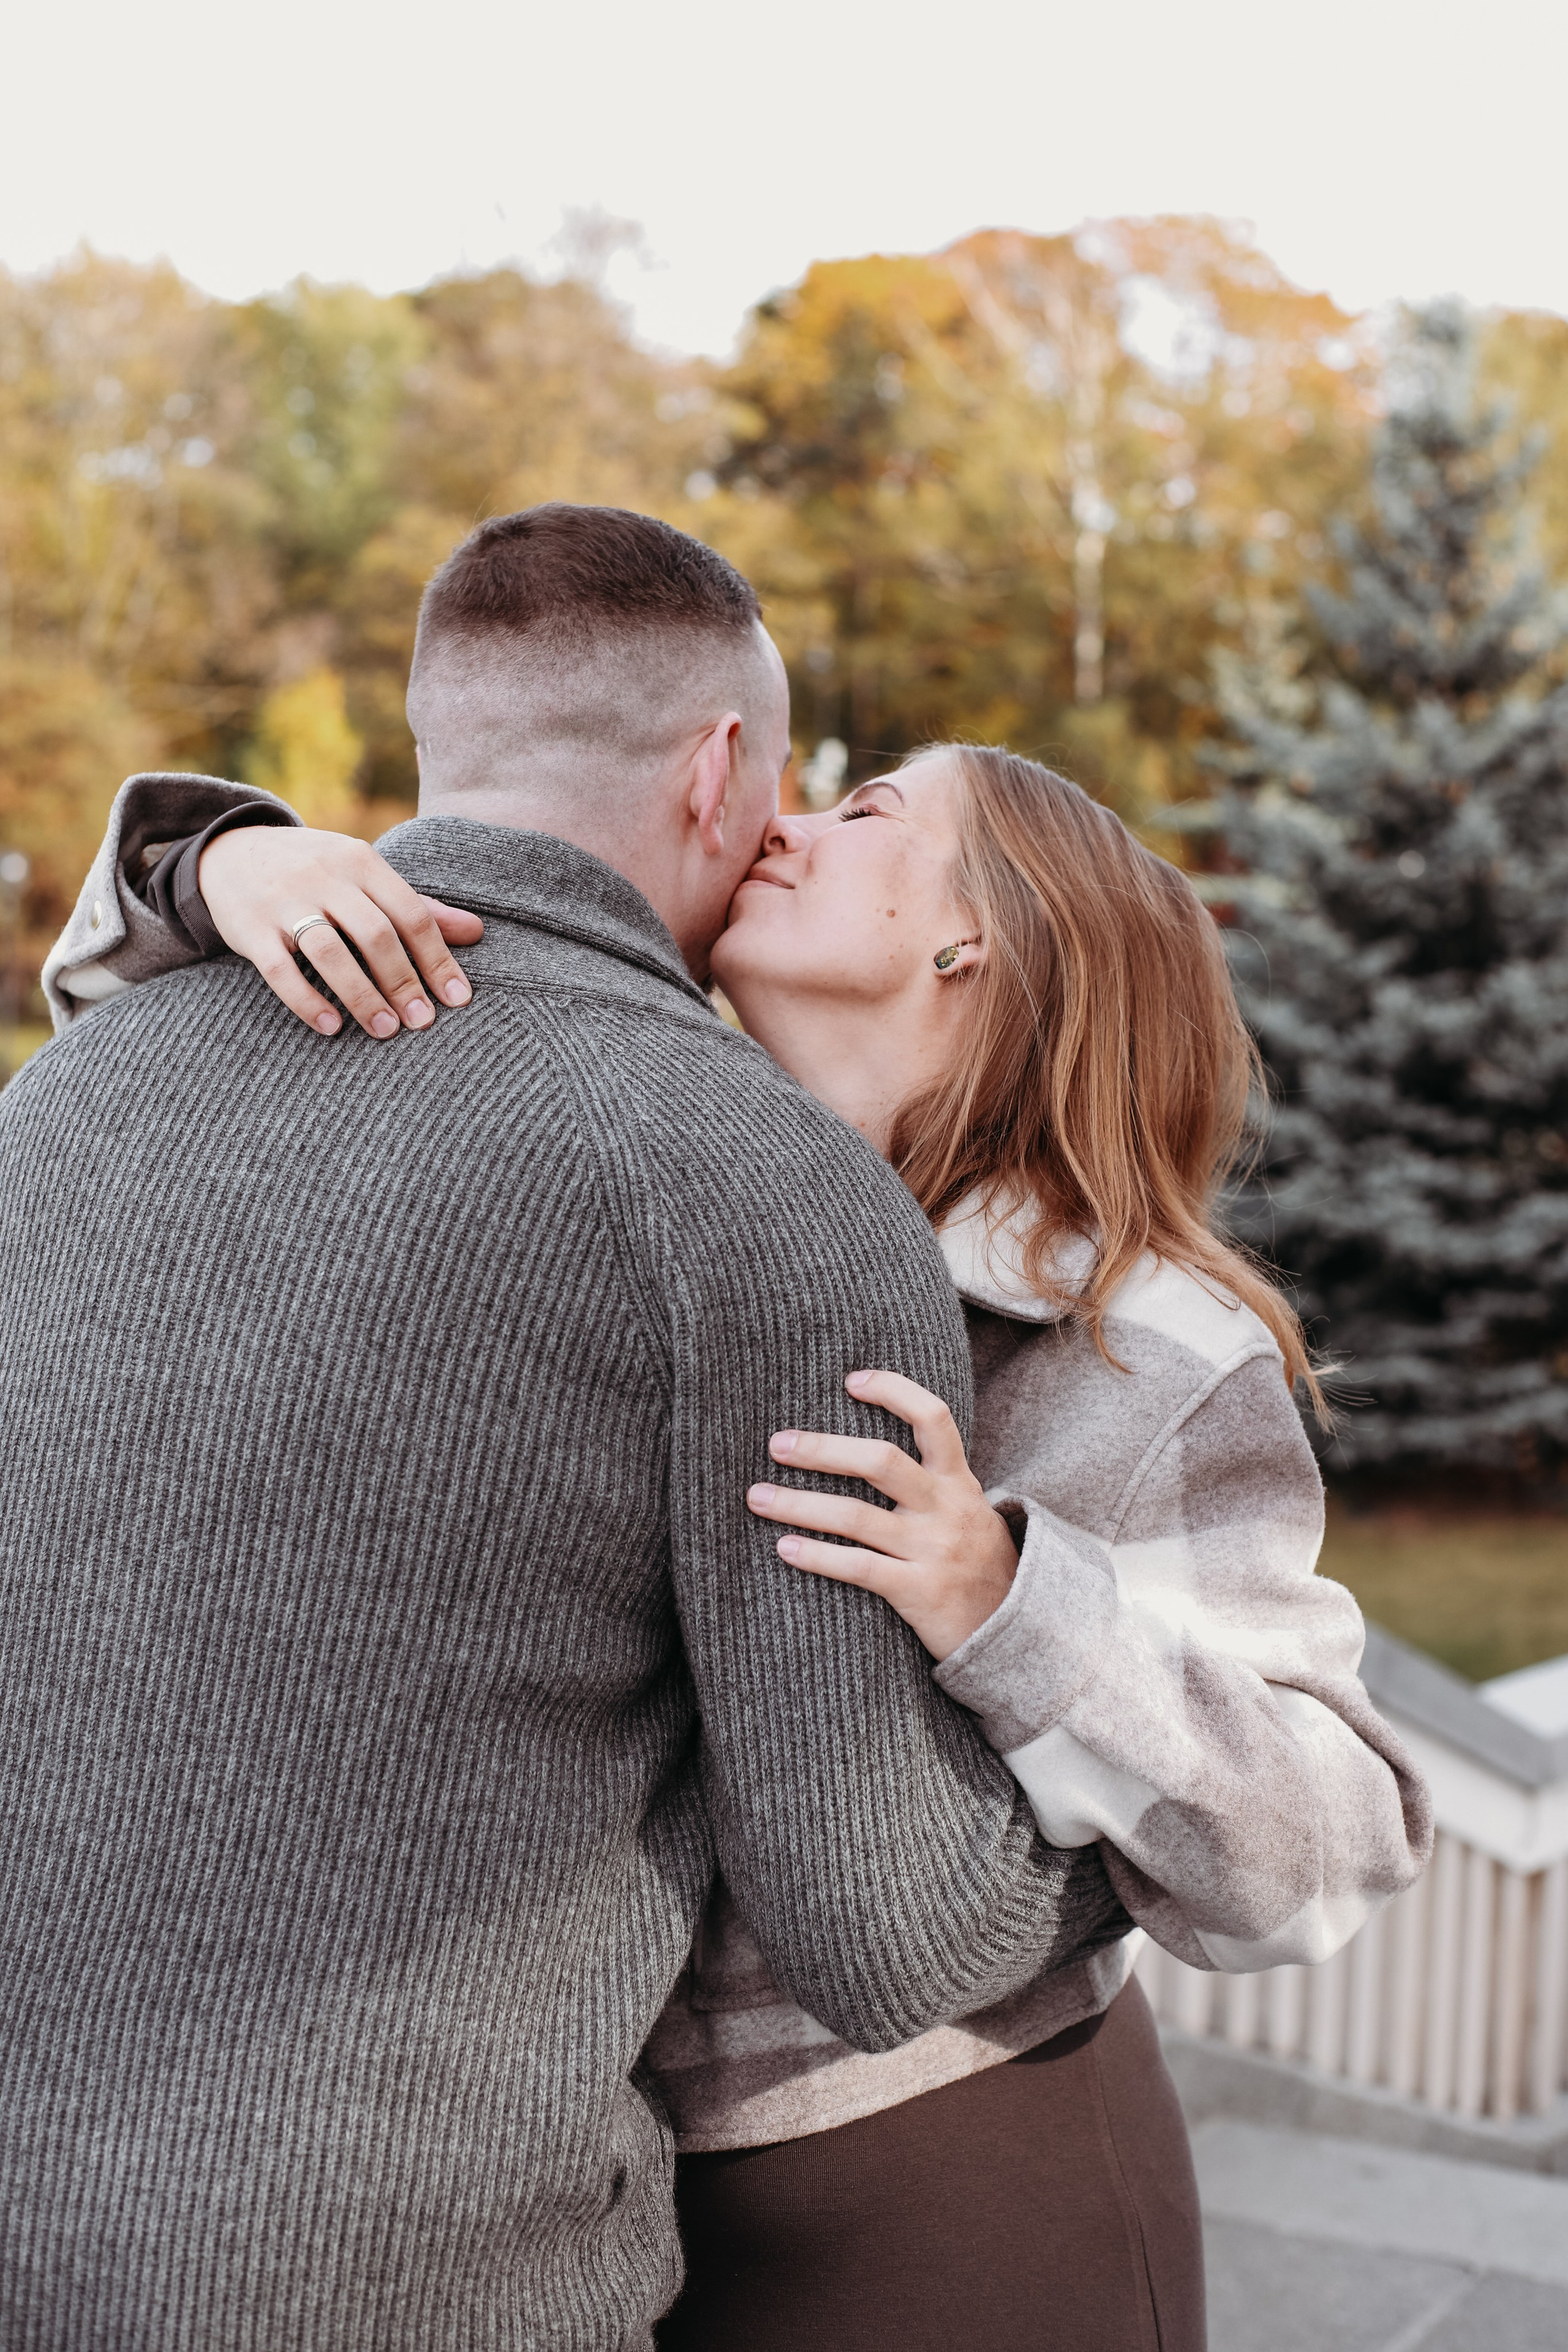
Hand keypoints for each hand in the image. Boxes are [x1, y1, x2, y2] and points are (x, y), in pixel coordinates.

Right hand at [199, 827, 483, 1037]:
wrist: (228, 853)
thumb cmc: (314, 873)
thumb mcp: (362, 876)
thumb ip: (416, 906)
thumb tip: (477, 932)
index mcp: (361, 861)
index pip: (410, 913)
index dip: (437, 959)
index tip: (457, 1000)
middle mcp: (324, 876)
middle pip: (375, 934)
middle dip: (404, 982)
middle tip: (423, 1023)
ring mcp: (284, 901)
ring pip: (330, 952)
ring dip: (362, 996)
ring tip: (386, 1030)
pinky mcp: (250, 928)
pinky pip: (281, 969)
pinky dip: (307, 1001)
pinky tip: (331, 1027)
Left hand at [746, 1368, 1018, 1661]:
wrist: (1014, 1628)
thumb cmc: (975, 1559)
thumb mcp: (966, 1508)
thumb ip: (930, 1478)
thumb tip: (862, 1444)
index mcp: (958, 1481)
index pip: (933, 1418)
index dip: (894, 1391)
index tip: (851, 1380)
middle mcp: (946, 1508)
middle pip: (881, 1461)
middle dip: (823, 1449)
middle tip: (777, 1444)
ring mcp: (933, 1550)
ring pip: (856, 1517)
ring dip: (799, 1504)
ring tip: (757, 1497)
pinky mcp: (919, 1591)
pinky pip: (859, 1568)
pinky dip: (817, 1557)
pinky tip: (785, 1548)